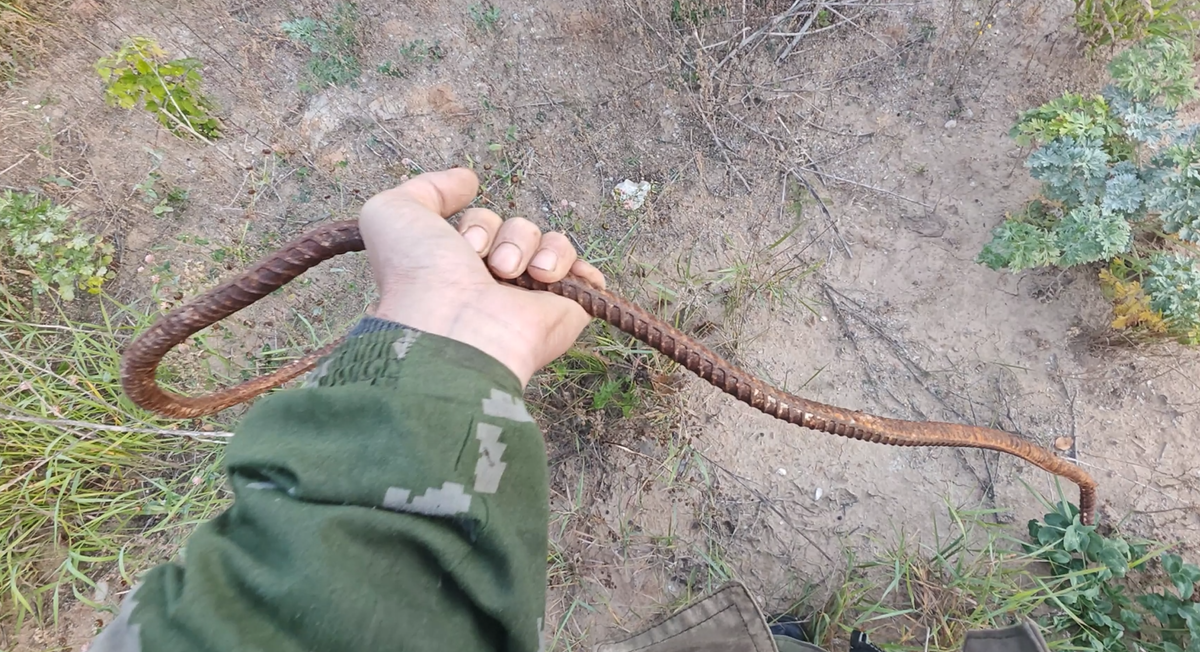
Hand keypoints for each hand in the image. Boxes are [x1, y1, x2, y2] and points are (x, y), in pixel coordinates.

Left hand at [358, 168, 605, 385]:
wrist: (456, 325)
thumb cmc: (418, 275)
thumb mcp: (392, 213)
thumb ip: (425, 188)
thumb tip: (468, 179)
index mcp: (457, 267)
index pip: (480, 223)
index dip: (473, 223)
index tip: (459, 244)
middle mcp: (494, 282)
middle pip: (514, 226)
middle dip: (499, 233)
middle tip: (483, 262)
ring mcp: (531, 296)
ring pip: (546, 240)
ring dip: (526, 245)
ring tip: (509, 273)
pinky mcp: (566, 309)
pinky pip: (582, 269)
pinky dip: (569, 264)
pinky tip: (547, 275)